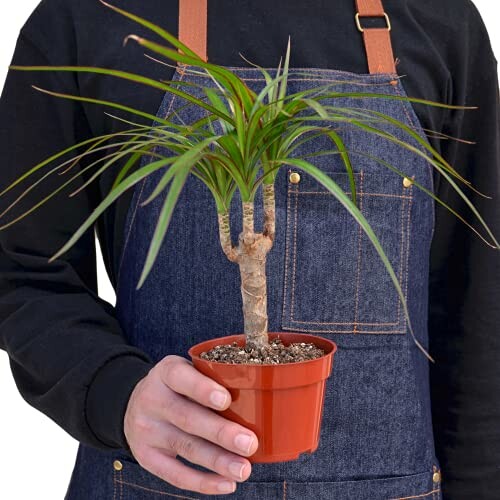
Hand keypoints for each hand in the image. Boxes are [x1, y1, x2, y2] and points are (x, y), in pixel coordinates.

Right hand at [123, 355, 258, 494]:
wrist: (134, 403)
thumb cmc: (178, 386)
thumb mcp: (187, 370)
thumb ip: (212, 378)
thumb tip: (259, 394)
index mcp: (166, 372)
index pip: (180, 377)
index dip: (202, 389)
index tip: (226, 400)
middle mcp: (152, 399)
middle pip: (187, 417)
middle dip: (220, 432)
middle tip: (249, 443)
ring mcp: (147, 430)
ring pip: (185, 447)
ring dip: (217, 461)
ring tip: (244, 469)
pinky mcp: (146, 456)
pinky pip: (174, 474)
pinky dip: (202, 482)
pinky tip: (226, 484)